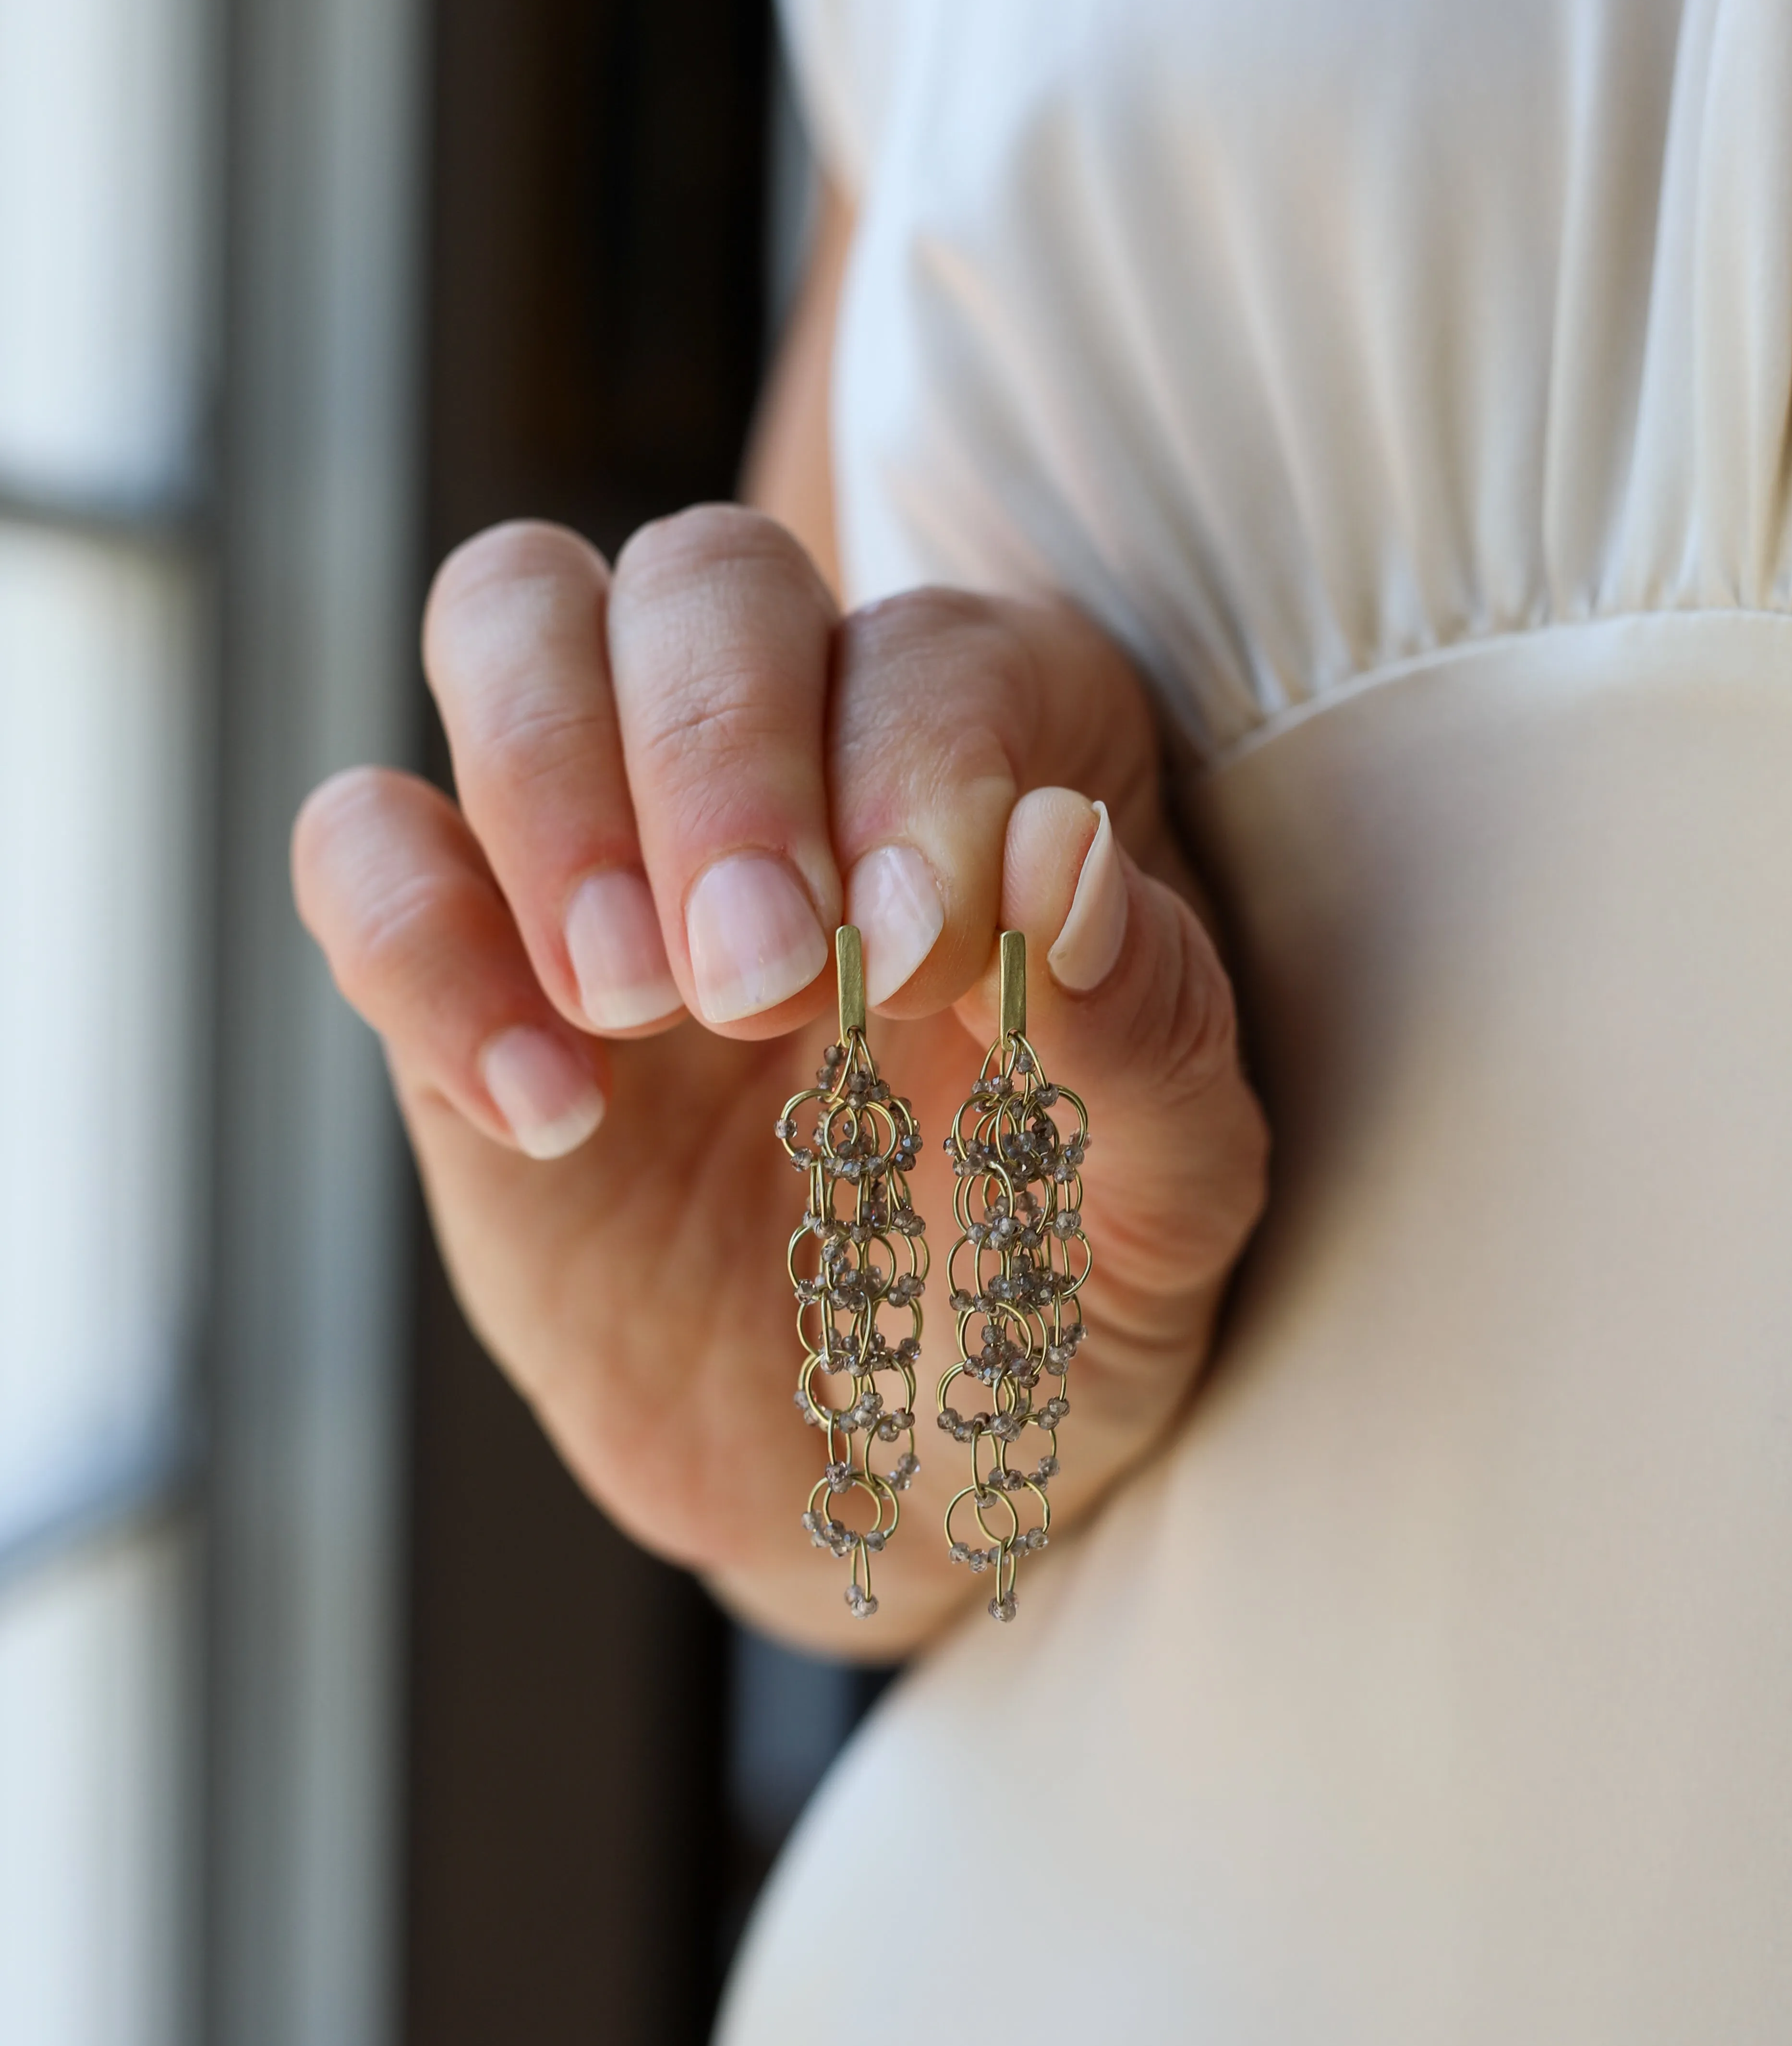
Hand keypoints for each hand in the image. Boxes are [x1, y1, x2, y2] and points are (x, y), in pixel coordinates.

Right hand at [292, 505, 1267, 1652]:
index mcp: (1009, 761)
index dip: (918, 780)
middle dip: (714, 752)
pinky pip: (366, 842)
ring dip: (554, 789)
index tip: (919, 970)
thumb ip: (1154, 1035)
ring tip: (635, 1010)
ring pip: (516, 617)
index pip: (938, 660)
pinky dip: (415, 938)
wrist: (895, 1467)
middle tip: (753, 977)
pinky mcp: (472, 960)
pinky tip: (544, 1108)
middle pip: (709, 578)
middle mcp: (806, 749)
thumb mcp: (1171, 1207)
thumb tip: (1062, 857)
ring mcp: (617, 840)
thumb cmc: (1056, 1297)